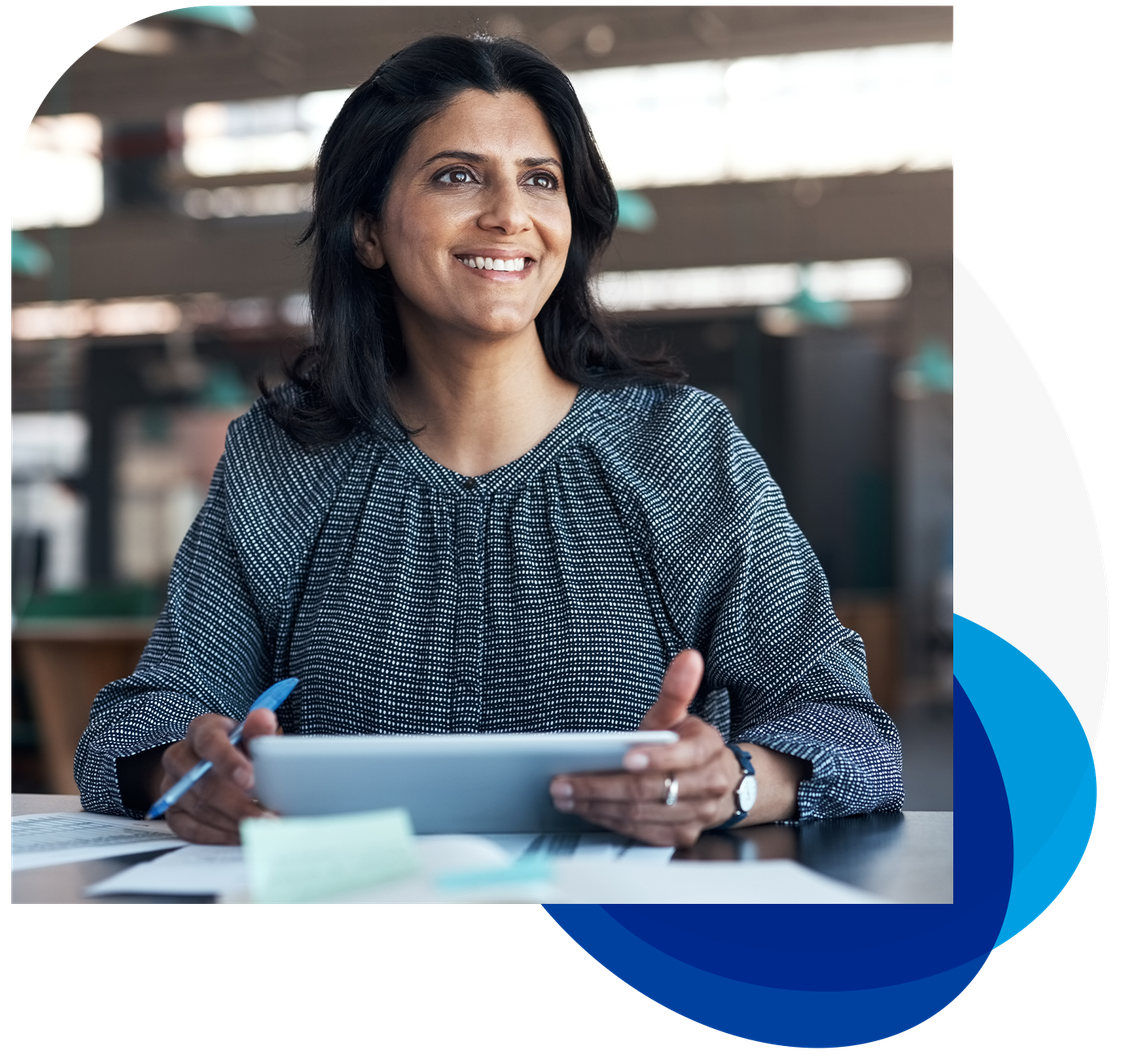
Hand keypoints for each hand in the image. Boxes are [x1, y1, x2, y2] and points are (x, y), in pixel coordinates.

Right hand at [158, 709, 279, 843]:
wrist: (216, 768)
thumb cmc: (241, 750)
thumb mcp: (252, 737)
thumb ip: (259, 730)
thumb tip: (263, 717)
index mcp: (201, 730)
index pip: (209, 742)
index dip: (228, 761)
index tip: (250, 780)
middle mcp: (179, 756)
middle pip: (203, 783)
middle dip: (238, 804)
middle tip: (266, 818)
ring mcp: (172, 786)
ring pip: (199, 808)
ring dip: (232, 823)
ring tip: (262, 830)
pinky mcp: (171, 812)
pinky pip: (190, 829)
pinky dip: (218, 836)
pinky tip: (241, 838)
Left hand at [549, 651, 742, 847]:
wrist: (717, 784)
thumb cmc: (686, 745)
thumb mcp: (679, 715)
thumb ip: (677, 689)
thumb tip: (688, 657)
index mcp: (708, 750)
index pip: (683, 756)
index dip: (655, 758)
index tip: (626, 757)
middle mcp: (708, 785)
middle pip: (652, 790)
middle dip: (604, 786)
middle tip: (565, 782)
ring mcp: (696, 815)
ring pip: (642, 814)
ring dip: (598, 806)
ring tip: (565, 795)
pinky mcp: (680, 836)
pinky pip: (641, 832)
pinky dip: (609, 821)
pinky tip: (584, 809)